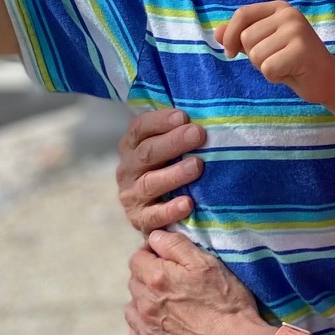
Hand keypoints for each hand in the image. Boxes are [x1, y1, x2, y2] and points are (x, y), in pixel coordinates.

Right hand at [116, 109, 204, 232]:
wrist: (156, 217)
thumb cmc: (169, 172)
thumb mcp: (169, 150)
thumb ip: (178, 133)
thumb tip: (206, 113)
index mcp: (132, 147)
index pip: (140, 128)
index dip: (160, 121)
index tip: (183, 116)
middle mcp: (128, 170)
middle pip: (147, 153)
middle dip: (173, 142)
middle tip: (197, 134)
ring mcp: (132, 196)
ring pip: (149, 183)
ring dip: (174, 174)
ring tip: (196, 166)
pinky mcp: (140, 220)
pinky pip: (154, 216)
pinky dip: (170, 210)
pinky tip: (188, 203)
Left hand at [125, 231, 267, 334]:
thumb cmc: (228, 305)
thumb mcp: (207, 264)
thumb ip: (176, 245)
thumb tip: (155, 237)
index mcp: (155, 279)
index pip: (137, 258)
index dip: (152, 255)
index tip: (166, 259)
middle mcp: (144, 305)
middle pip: (135, 283)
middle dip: (149, 279)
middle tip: (175, 284)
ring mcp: (145, 332)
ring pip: (133, 310)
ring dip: (145, 305)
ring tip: (169, 309)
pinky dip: (145, 331)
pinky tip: (164, 331)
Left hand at [218, 2, 334, 104]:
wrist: (327, 79)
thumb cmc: (292, 62)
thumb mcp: (264, 45)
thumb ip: (241, 37)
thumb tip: (216, 33)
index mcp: (279, 8)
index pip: (242, 14)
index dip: (230, 35)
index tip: (230, 52)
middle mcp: (289, 15)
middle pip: (246, 37)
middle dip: (254, 56)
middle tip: (275, 60)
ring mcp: (297, 31)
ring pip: (256, 55)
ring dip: (265, 68)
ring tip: (284, 66)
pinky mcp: (301, 50)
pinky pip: (268, 68)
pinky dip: (275, 77)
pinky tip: (290, 73)